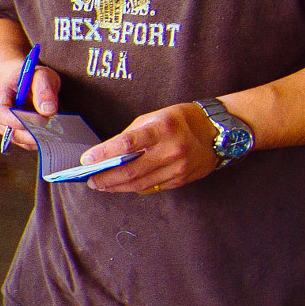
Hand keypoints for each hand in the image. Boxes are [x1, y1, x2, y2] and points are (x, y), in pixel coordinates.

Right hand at [0, 57, 59, 150]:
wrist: (30, 83)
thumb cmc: (34, 77)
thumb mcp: (42, 75)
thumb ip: (44, 89)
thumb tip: (47, 110)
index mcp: (1, 95)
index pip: (0, 112)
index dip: (15, 120)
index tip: (37, 121)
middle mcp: (0, 114)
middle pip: (8, 131)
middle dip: (31, 132)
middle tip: (52, 128)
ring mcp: (7, 126)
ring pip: (19, 140)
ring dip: (37, 137)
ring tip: (55, 129)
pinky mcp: (18, 134)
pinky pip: (27, 144)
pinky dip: (40, 140)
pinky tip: (51, 132)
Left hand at [81, 103, 219, 193]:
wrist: (217, 131)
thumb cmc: (180, 120)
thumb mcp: (154, 117)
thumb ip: (131, 135)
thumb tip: (107, 152)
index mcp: (162, 129)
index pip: (127, 144)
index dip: (104, 153)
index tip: (87, 159)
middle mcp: (171, 150)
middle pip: (131, 171)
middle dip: (106, 178)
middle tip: (91, 180)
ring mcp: (178, 168)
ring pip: (140, 184)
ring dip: (117, 187)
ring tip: (102, 185)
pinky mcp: (181, 180)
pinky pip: (152, 188)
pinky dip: (134, 188)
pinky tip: (122, 186)